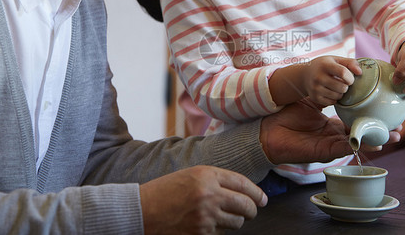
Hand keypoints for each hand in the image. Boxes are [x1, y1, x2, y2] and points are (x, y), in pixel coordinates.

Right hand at [140, 166, 266, 234]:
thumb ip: (217, 179)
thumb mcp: (192, 175)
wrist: (142, 210)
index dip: (256, 193)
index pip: (243, 184)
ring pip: (237, 222)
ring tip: (224, 216)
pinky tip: (208, 223)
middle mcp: (209, 195)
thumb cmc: (166, 190)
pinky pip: (222, 233)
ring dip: (235, 221)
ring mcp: (205, 216)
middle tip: (251, 210)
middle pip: (245, 205)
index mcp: (206, 175)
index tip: (262, 199)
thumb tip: (245, 191)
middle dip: (252, 210)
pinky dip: (220, 230)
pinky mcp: (201, 234)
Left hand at [259, 99, 400, 164]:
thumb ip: (326, 93)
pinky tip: (374, 140)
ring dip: (376, 139)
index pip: (357, 122)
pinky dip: (360, 144)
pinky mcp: (325, 152)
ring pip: (358, 143)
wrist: (268, 131)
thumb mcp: (311, 101)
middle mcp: (334, 136)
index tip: (388, 112)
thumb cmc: (286, 116)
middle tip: (399, 126)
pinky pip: (346, 147)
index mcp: (332, 125)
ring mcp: (331, 145)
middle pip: (362, 134)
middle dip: (381, 132)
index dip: (372, 118)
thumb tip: (341, 78)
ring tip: (394, 134)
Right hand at [303, 56, 360, 106]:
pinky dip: (335, 98)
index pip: (343, 73)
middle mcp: (318, 77)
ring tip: (336, 86)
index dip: (350, 77)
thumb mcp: (335, 59)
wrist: (304, 75)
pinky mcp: (315, 97)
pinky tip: (331, 91)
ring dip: (341, 93)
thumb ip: (350, 62)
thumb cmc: (323, 66)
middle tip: (343, 83)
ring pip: (338, 96)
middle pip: (342, 87)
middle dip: (346, 86)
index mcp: (325, 65)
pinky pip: (332, 102)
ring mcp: (315, 88)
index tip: (350, 78)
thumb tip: (360, 72)